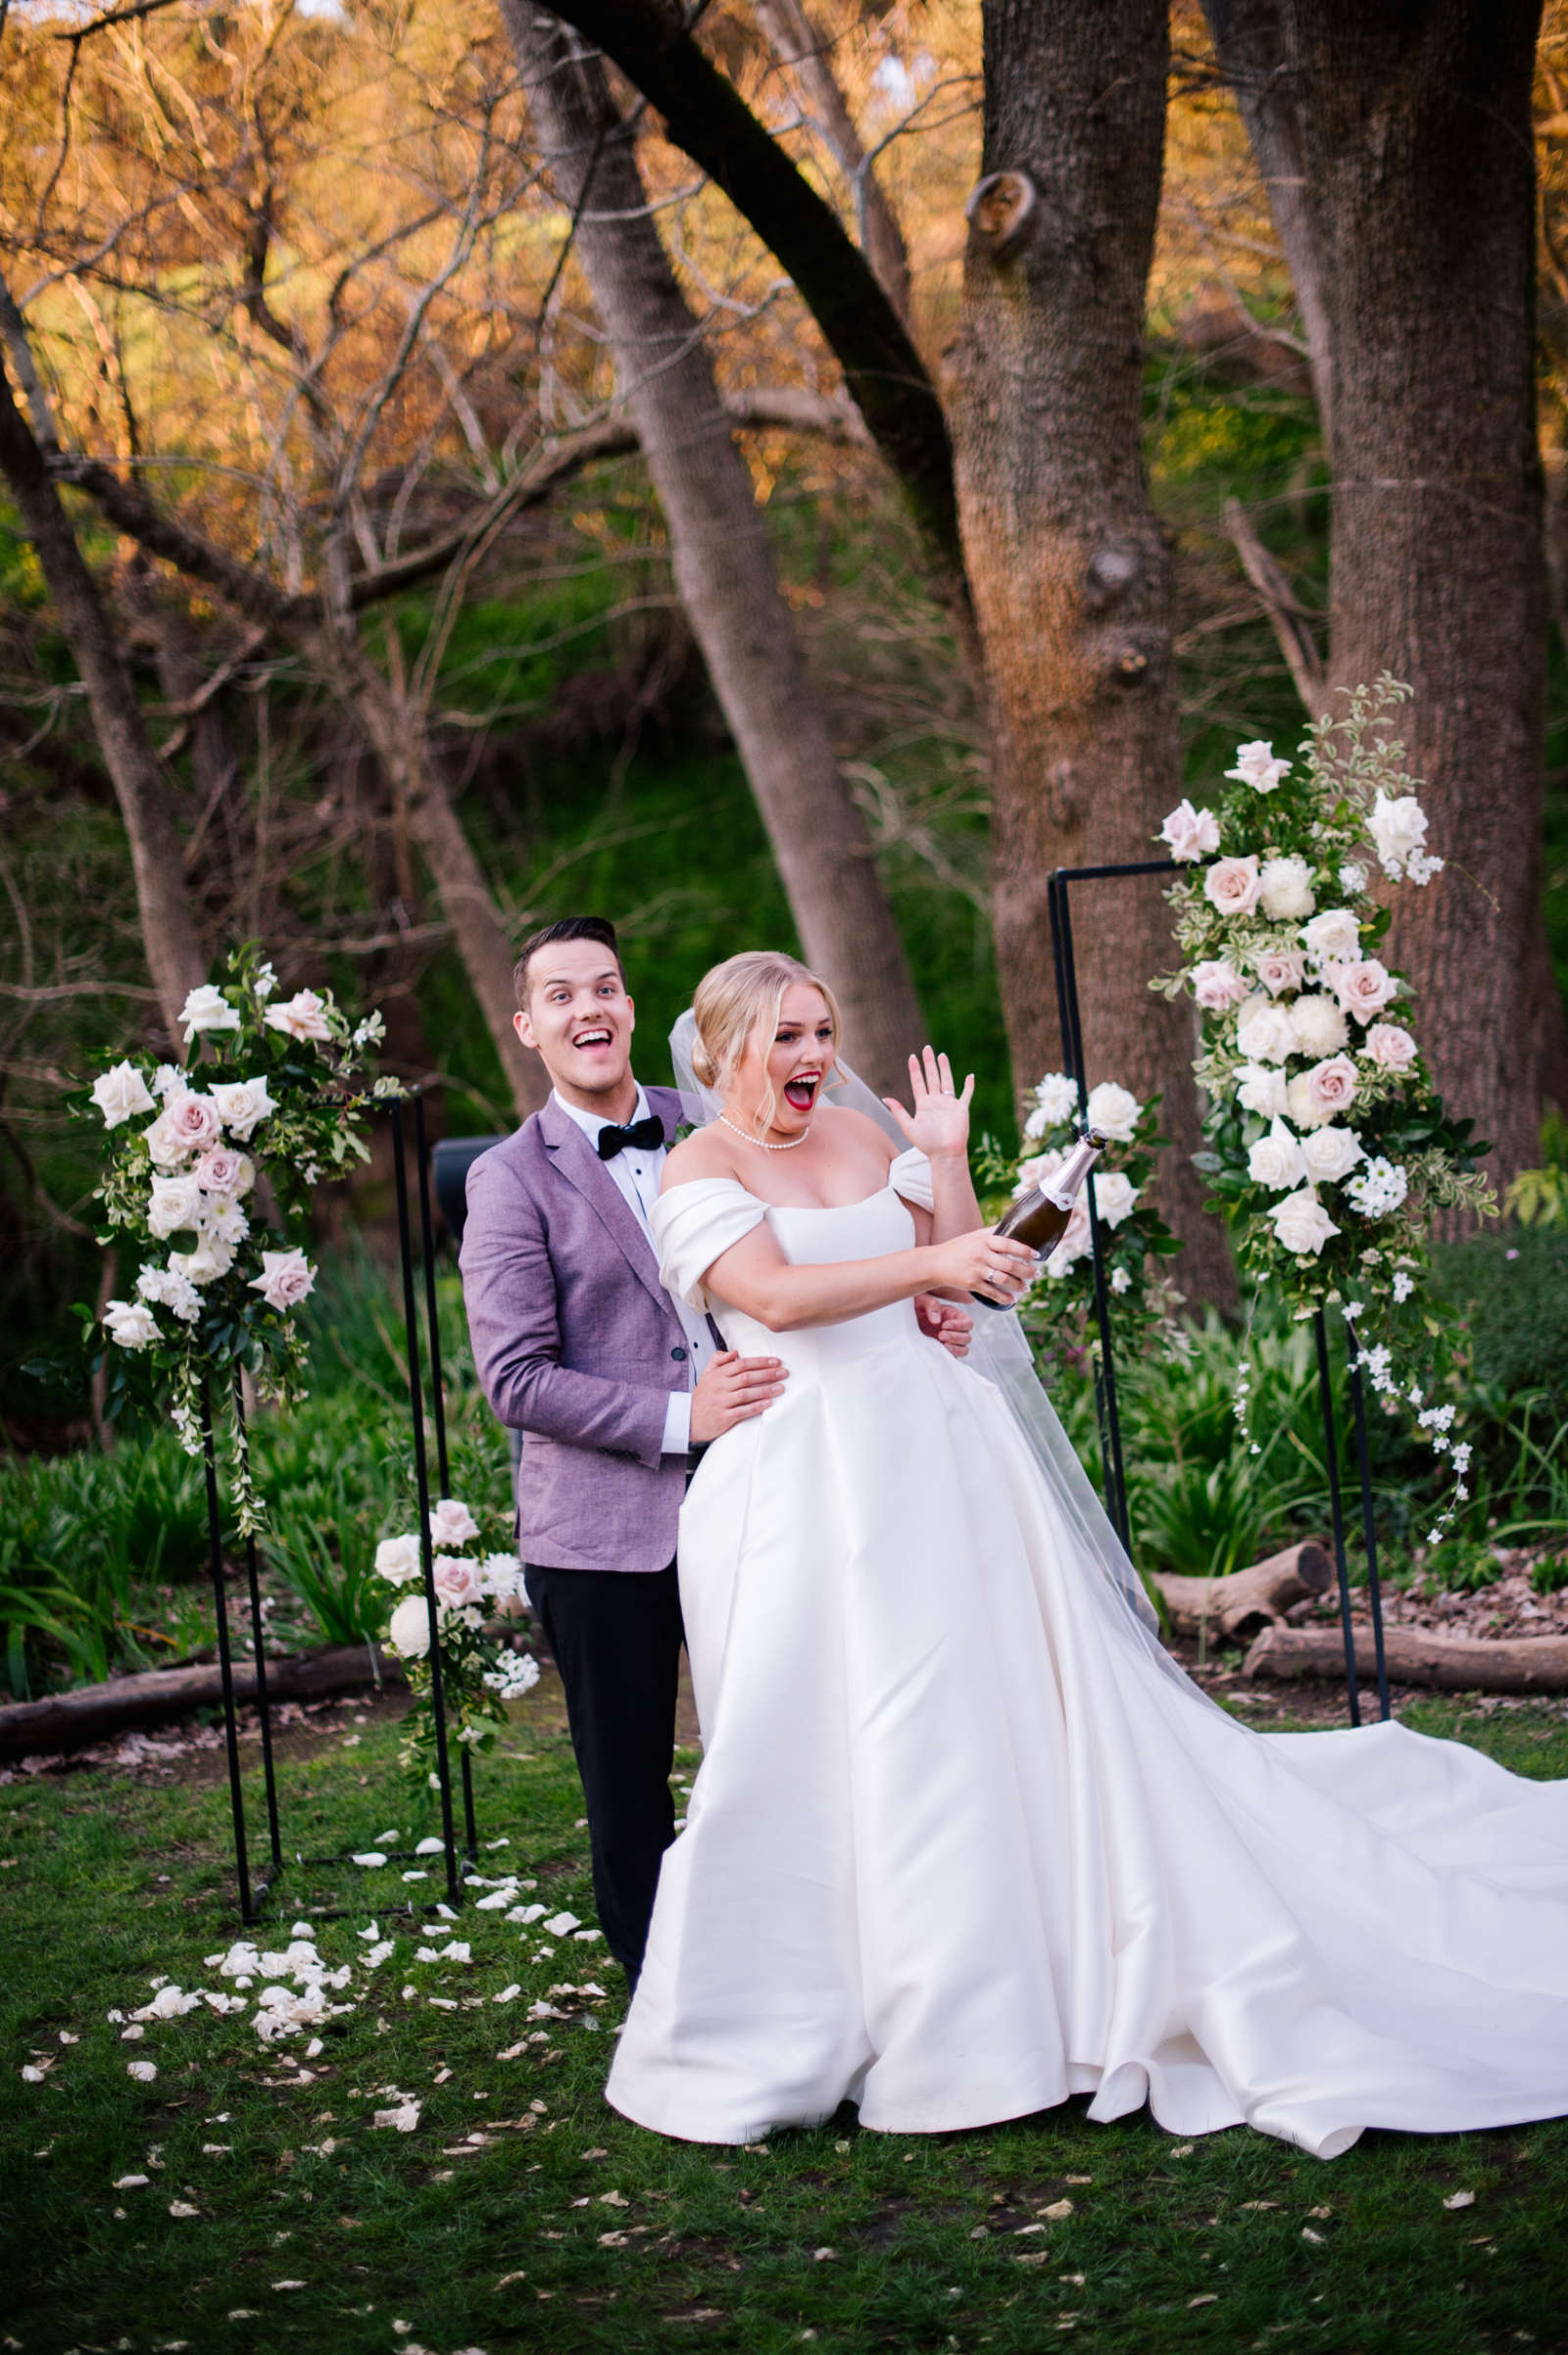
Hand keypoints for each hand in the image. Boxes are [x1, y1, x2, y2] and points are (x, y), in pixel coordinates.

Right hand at [690, 1349, 786, 1444]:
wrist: (687, 1418)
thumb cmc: (702, 1396)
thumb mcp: (707, 1374)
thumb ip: (719, 1360)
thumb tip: (735, 1352)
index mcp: (718, 1374)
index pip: (742, 1364)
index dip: (760, 1362)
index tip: (776, 1362)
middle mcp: (720, 1386)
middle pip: (747, 1377)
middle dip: (768, 1374)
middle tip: (784, 1373)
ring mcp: (722, 1402)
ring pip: (747, 1394)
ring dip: (766, 1390)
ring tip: (781, 1388)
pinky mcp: (724, 1417)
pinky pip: (743, 1411)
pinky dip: (757, 1407)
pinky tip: (768, 1403)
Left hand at [882, 1045, 974, 1161]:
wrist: (945, 1154)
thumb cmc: (927, 1143)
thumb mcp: (908, 1127)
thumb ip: (899, 1112)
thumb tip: (886, 1098)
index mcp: (923, 1105)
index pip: (918, 1083)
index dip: (915, 1070)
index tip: (912, 1057)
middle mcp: (936, 1102)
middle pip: (932, 1078)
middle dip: (929, 1064)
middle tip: (927, 1048)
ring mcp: (949, 1104)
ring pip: (946, 1081)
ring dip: (945, 1068)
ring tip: (941, 1055)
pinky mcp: (961, 1109)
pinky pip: (966, 1095)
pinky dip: (969, 1086)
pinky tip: (970, 1076)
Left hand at [914, 1295, 972, 1357]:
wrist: (903, 1320)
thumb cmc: (915, 1307)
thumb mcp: (922, 1300)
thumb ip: (931, 1305)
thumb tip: (937, 1320)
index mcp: (953, 1315)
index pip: (967, 1322)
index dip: (959, 1325)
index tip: (944, 1325)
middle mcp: (954, 1329)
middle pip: (967, 1337)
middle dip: (955, 1337)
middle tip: (941, 1335)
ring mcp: (949, 1341)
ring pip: (964, 1349)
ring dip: (956, 1348)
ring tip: (943, 1344)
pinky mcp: (942, 1350)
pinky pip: (953, 1357)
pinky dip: (950, 1356)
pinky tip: (940, 1352)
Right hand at [930, 1226, 1037, 1305]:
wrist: (936, 1263)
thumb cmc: (958, 1248)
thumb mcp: (974, 1236)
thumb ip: (992, 1232)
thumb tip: (1012, 1225)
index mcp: (983, 1241)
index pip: (1009, 1244)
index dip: (1025, 1250)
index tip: (1037, 1255)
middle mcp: (981, 1254)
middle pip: (1010, 1264)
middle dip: (1027, 1271)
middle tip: (1037, 1274)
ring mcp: (976, 1270)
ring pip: (1003, 1279)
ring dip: (1018, 1285)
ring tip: (1026, 1287)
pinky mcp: (972, 1283)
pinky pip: (992, 1292)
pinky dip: (1004, 1297)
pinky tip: (1012, 1299)